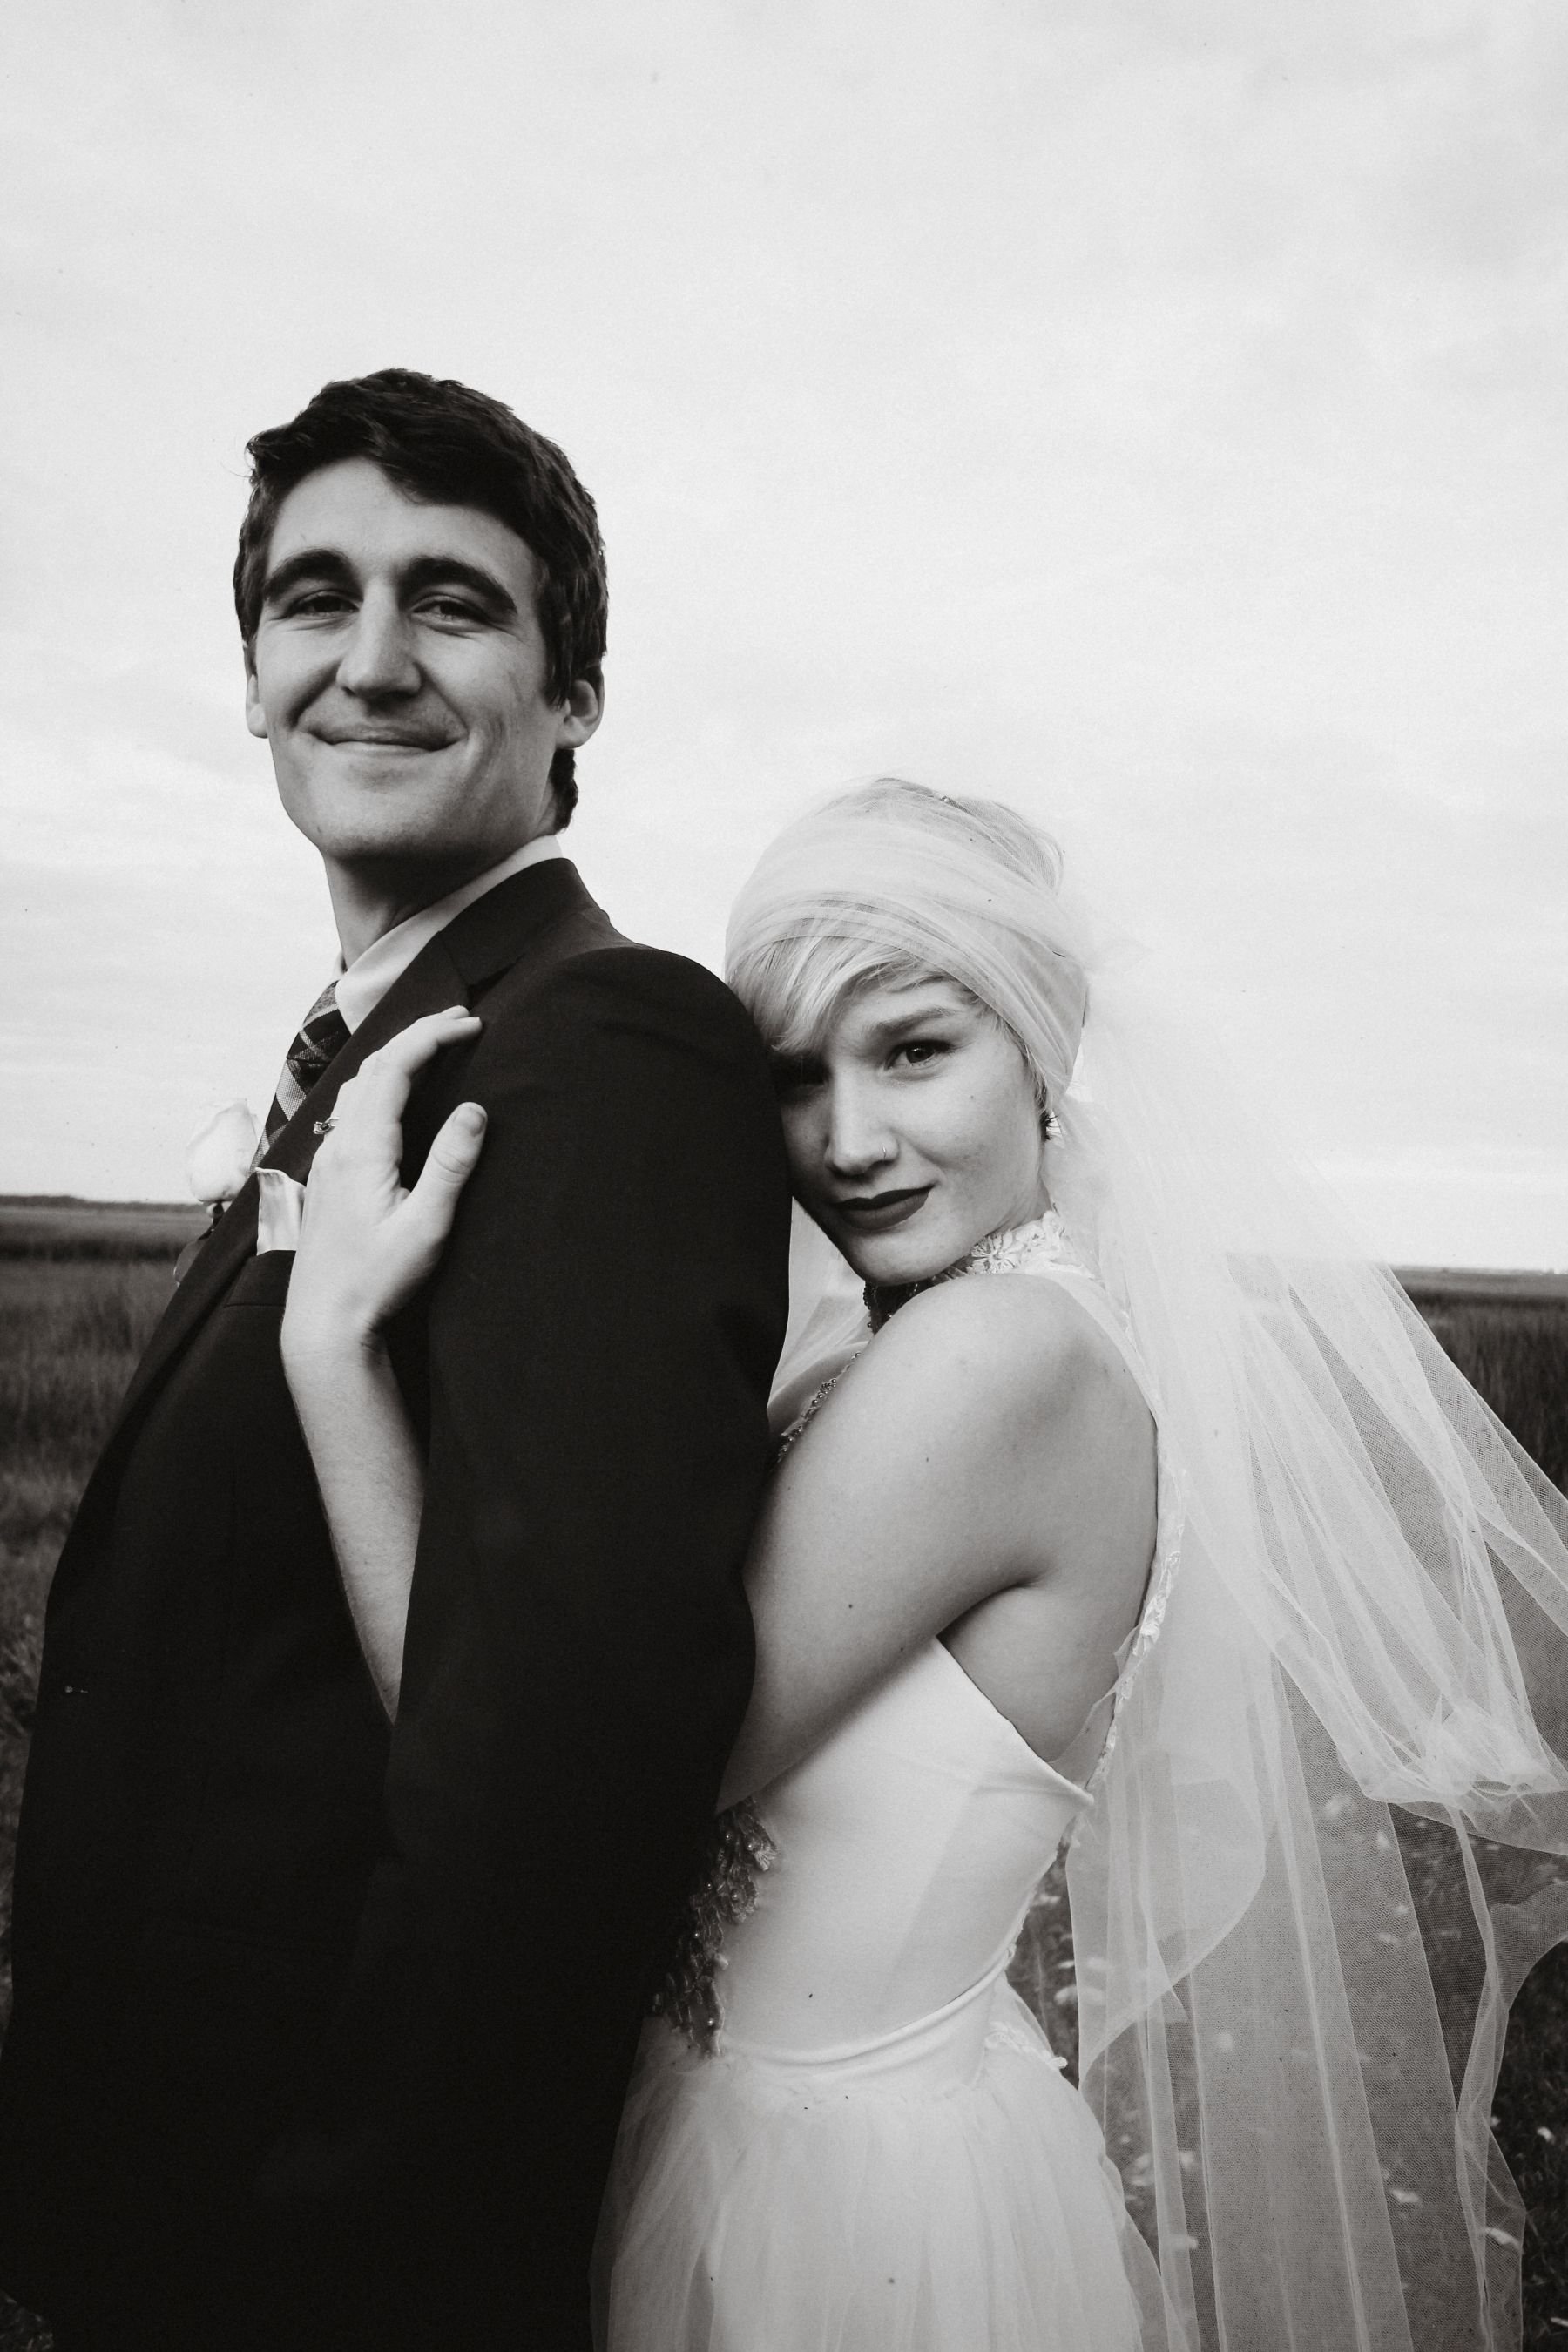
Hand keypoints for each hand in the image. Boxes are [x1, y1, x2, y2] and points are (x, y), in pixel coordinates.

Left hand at [282, 1007, 486, 1365]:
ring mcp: (328, 1160)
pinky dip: (380, 1085)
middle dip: (416, 1036)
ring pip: (358, 1087)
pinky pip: (351, 1111)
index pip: (395, 1068)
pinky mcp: (328, 1177)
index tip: (472, 1026)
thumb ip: (451, 1164)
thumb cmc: (377, 1279)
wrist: (325, 1321)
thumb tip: (475, 1110)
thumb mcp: (427, 1225)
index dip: (432, 1037)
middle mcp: (338, 1146)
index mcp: (362, 1149)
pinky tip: (396, 1098)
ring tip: (432, 1047)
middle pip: (373, 1067)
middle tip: (458, 1021)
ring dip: (396, 1058)